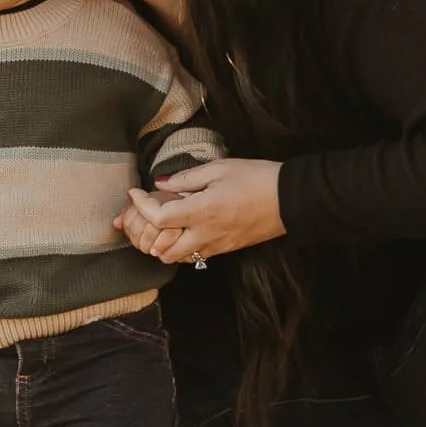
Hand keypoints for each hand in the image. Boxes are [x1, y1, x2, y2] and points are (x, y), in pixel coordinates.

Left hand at [116, 157, 285, 264]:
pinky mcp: (226, 249)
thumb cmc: (257, 178)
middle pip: (162, 249)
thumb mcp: (219, 168)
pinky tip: (184, 230)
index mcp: (202, 211)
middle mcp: (206, 234)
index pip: (158, 218)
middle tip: (143, 217)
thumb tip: (161, 183)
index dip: (140, 207)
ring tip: (162, 224)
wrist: (290, 199)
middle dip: (146, 235)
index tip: (135, 194)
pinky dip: (182, 248)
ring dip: (164, 244)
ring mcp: (217, 246)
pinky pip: (196, 256)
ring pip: (178, 258)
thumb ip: (186, 178)